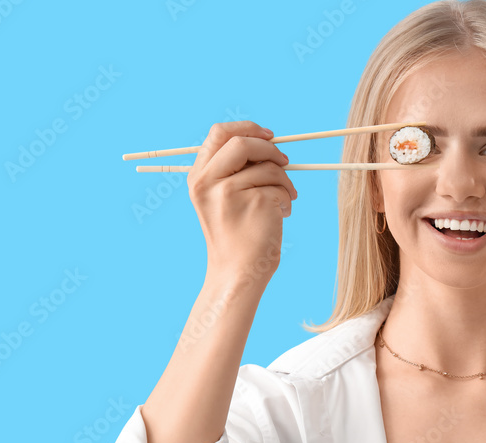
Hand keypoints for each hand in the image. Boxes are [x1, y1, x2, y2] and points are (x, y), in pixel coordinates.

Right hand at [187, 121, 297, 285]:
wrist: (238, 272)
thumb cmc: (236, 235)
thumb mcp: (222, 198)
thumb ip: (234, 169)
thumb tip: (267, 141)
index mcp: (197, 177)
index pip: (219, 133)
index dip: (247, 128)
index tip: (269, 135)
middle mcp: (207, 182)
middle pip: (242, 142)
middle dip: (270, 149)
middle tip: (286, 162)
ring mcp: (229, 192)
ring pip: (269, 167)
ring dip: (285, 181)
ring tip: (284, 200)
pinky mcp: (254, 203)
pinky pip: (281, 187)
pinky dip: (287, 200)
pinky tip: (281, 216)